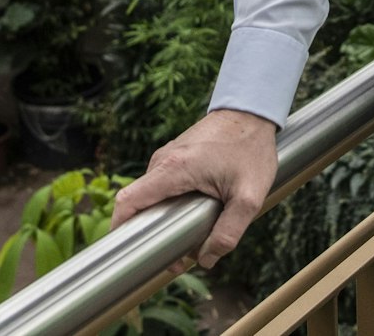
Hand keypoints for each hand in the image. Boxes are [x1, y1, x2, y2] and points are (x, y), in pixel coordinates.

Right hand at [110, 108, 278, 267]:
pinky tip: (196, 213)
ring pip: (153, 196)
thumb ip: (228, 232)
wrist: (253, 114)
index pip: (127, 201)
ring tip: (192, 234)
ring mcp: (167, 156)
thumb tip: (205, 259)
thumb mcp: (249, 198)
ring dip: (164, 217)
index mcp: (173, 169)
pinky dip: (172, 203)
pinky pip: (164, 186)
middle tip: (177, 255)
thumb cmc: (251, 150)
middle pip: (139, 203)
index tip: (130, 252)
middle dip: (151, 232)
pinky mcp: (175, 155)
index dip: (120, 229)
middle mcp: (163, 160)